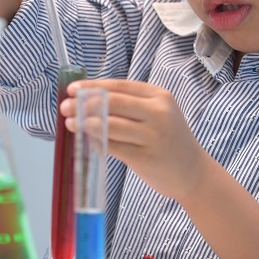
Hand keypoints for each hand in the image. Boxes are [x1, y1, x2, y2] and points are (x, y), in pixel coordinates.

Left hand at [61, 79, 209, 201]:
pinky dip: (96, 142)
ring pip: (109, 125)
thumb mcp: (157, 113)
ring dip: (85, 123)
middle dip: (84, 104)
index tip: (72, 89)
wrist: (193, 171)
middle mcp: (158, 113)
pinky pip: (112, 147)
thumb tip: (87, 99)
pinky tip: (86, 140)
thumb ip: (129, 105)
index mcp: (159, 96)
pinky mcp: (145, 158)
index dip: (92, 86)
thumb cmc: (167, 139)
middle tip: (65, 107)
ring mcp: (153, 136)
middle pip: (112, 103)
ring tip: (71, 123)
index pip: (119, 86)